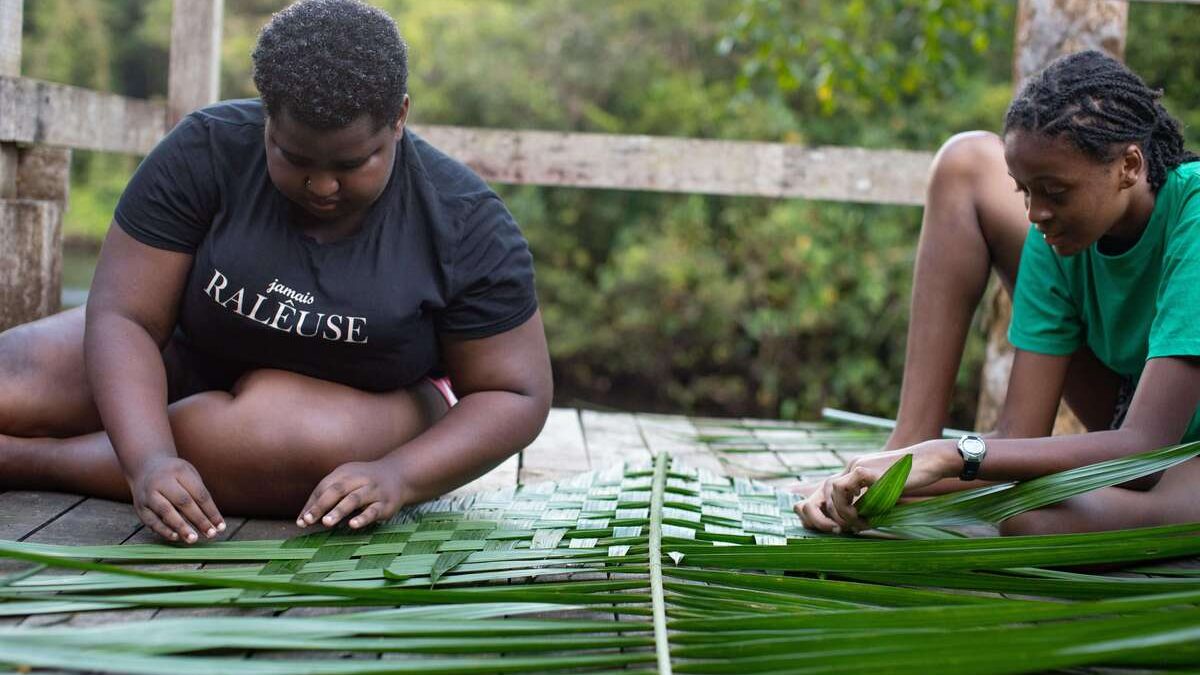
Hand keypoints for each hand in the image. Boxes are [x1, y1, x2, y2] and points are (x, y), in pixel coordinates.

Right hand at [129, 456, 224, 543]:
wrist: (145, 468)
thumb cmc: (175, 475)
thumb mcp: (189, 475)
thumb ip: (199, 495)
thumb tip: (213, 522)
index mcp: (179, 471)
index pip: (199, 494)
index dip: (211, 512)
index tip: (221, 527)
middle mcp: (162, 481)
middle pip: (183, 502)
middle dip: (199, 520)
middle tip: (211, 534)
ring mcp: (148, 494)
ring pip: (166, 511)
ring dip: (181, 527)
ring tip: (193, 539)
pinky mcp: (139, 507)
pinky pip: (152, 521)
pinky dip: (164, 530)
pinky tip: (176, 537)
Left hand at [297, 460, 408, 529]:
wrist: (399, 476)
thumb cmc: (364, 483)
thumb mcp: (346, 482)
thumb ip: (326, 498)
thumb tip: (302, 520)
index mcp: (345, 473)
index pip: (324, 487)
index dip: (312, 504)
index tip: (301, 521)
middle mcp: (359, 479)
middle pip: (337, 490)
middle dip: (321, 506)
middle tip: (309, 520)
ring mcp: (373, 491)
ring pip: (354, 499)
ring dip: (339, 511)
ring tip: (326, 523)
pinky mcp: (385, 504)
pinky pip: (373, 510)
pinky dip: (363, 517)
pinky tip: (352, 525)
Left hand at [794, 440, 957, 532]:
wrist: (930, 460)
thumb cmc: (911, 479)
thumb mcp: (884, 493)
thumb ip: (868, 504)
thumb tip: (853, 526)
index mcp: (854, 470)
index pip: (828, 490)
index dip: (830, 511)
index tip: (841, 527)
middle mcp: (853, 466)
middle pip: (826, 490)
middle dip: (831, 514)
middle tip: (846, 529)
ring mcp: (861, 466)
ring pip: (835, 490)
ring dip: (842, 511)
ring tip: (858, 523)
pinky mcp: (870, 471)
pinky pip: (847, 487)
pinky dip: (850, 504)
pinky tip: (864, 513)